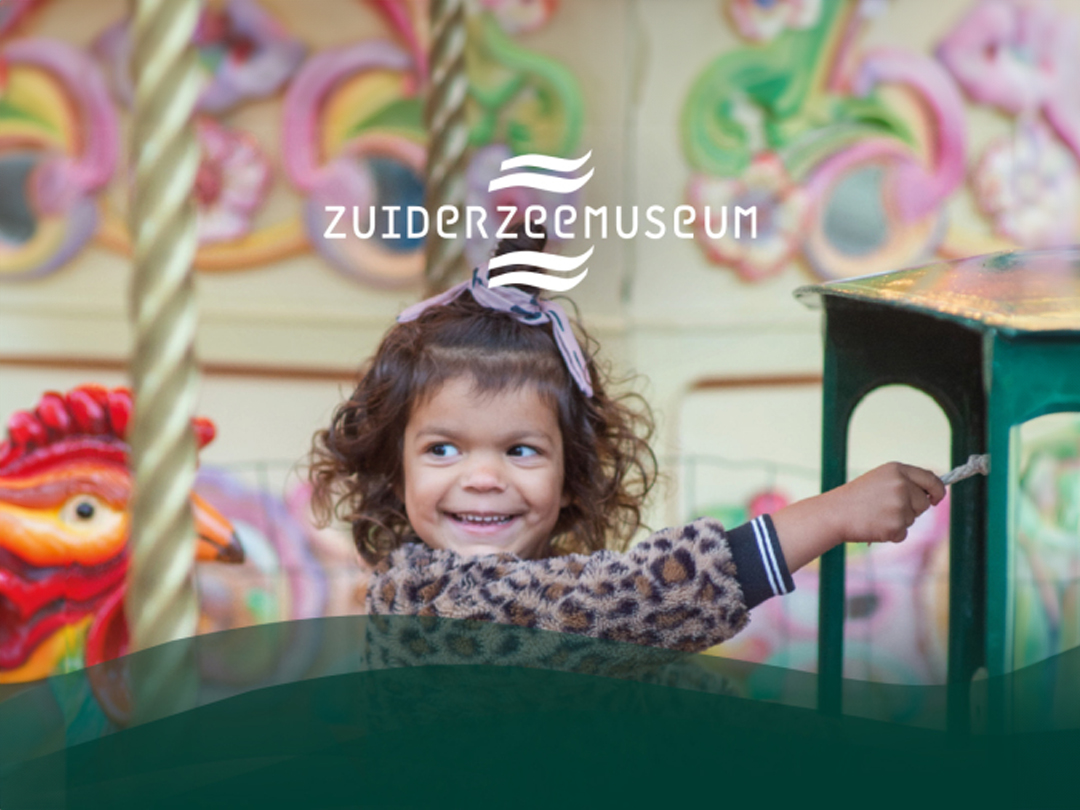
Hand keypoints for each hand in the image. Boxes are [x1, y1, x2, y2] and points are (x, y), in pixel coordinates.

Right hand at [771, 462, 944, 572]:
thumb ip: (904, 483)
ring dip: (898, 521)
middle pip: (923, 502)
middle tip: (885, 508)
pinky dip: (891, 534)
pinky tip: (874, 526)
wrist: (833, 514)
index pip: (931, 479)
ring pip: (912, 519)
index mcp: (897, 470)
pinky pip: (903, 534)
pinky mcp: (896, 525)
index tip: (936, 498)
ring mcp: (900, 505)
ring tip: (876, 516)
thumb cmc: (855, 498)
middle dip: (911, 508)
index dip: (937, 490)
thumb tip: (931, 495)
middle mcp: (901, 485)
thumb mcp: (880, 480)